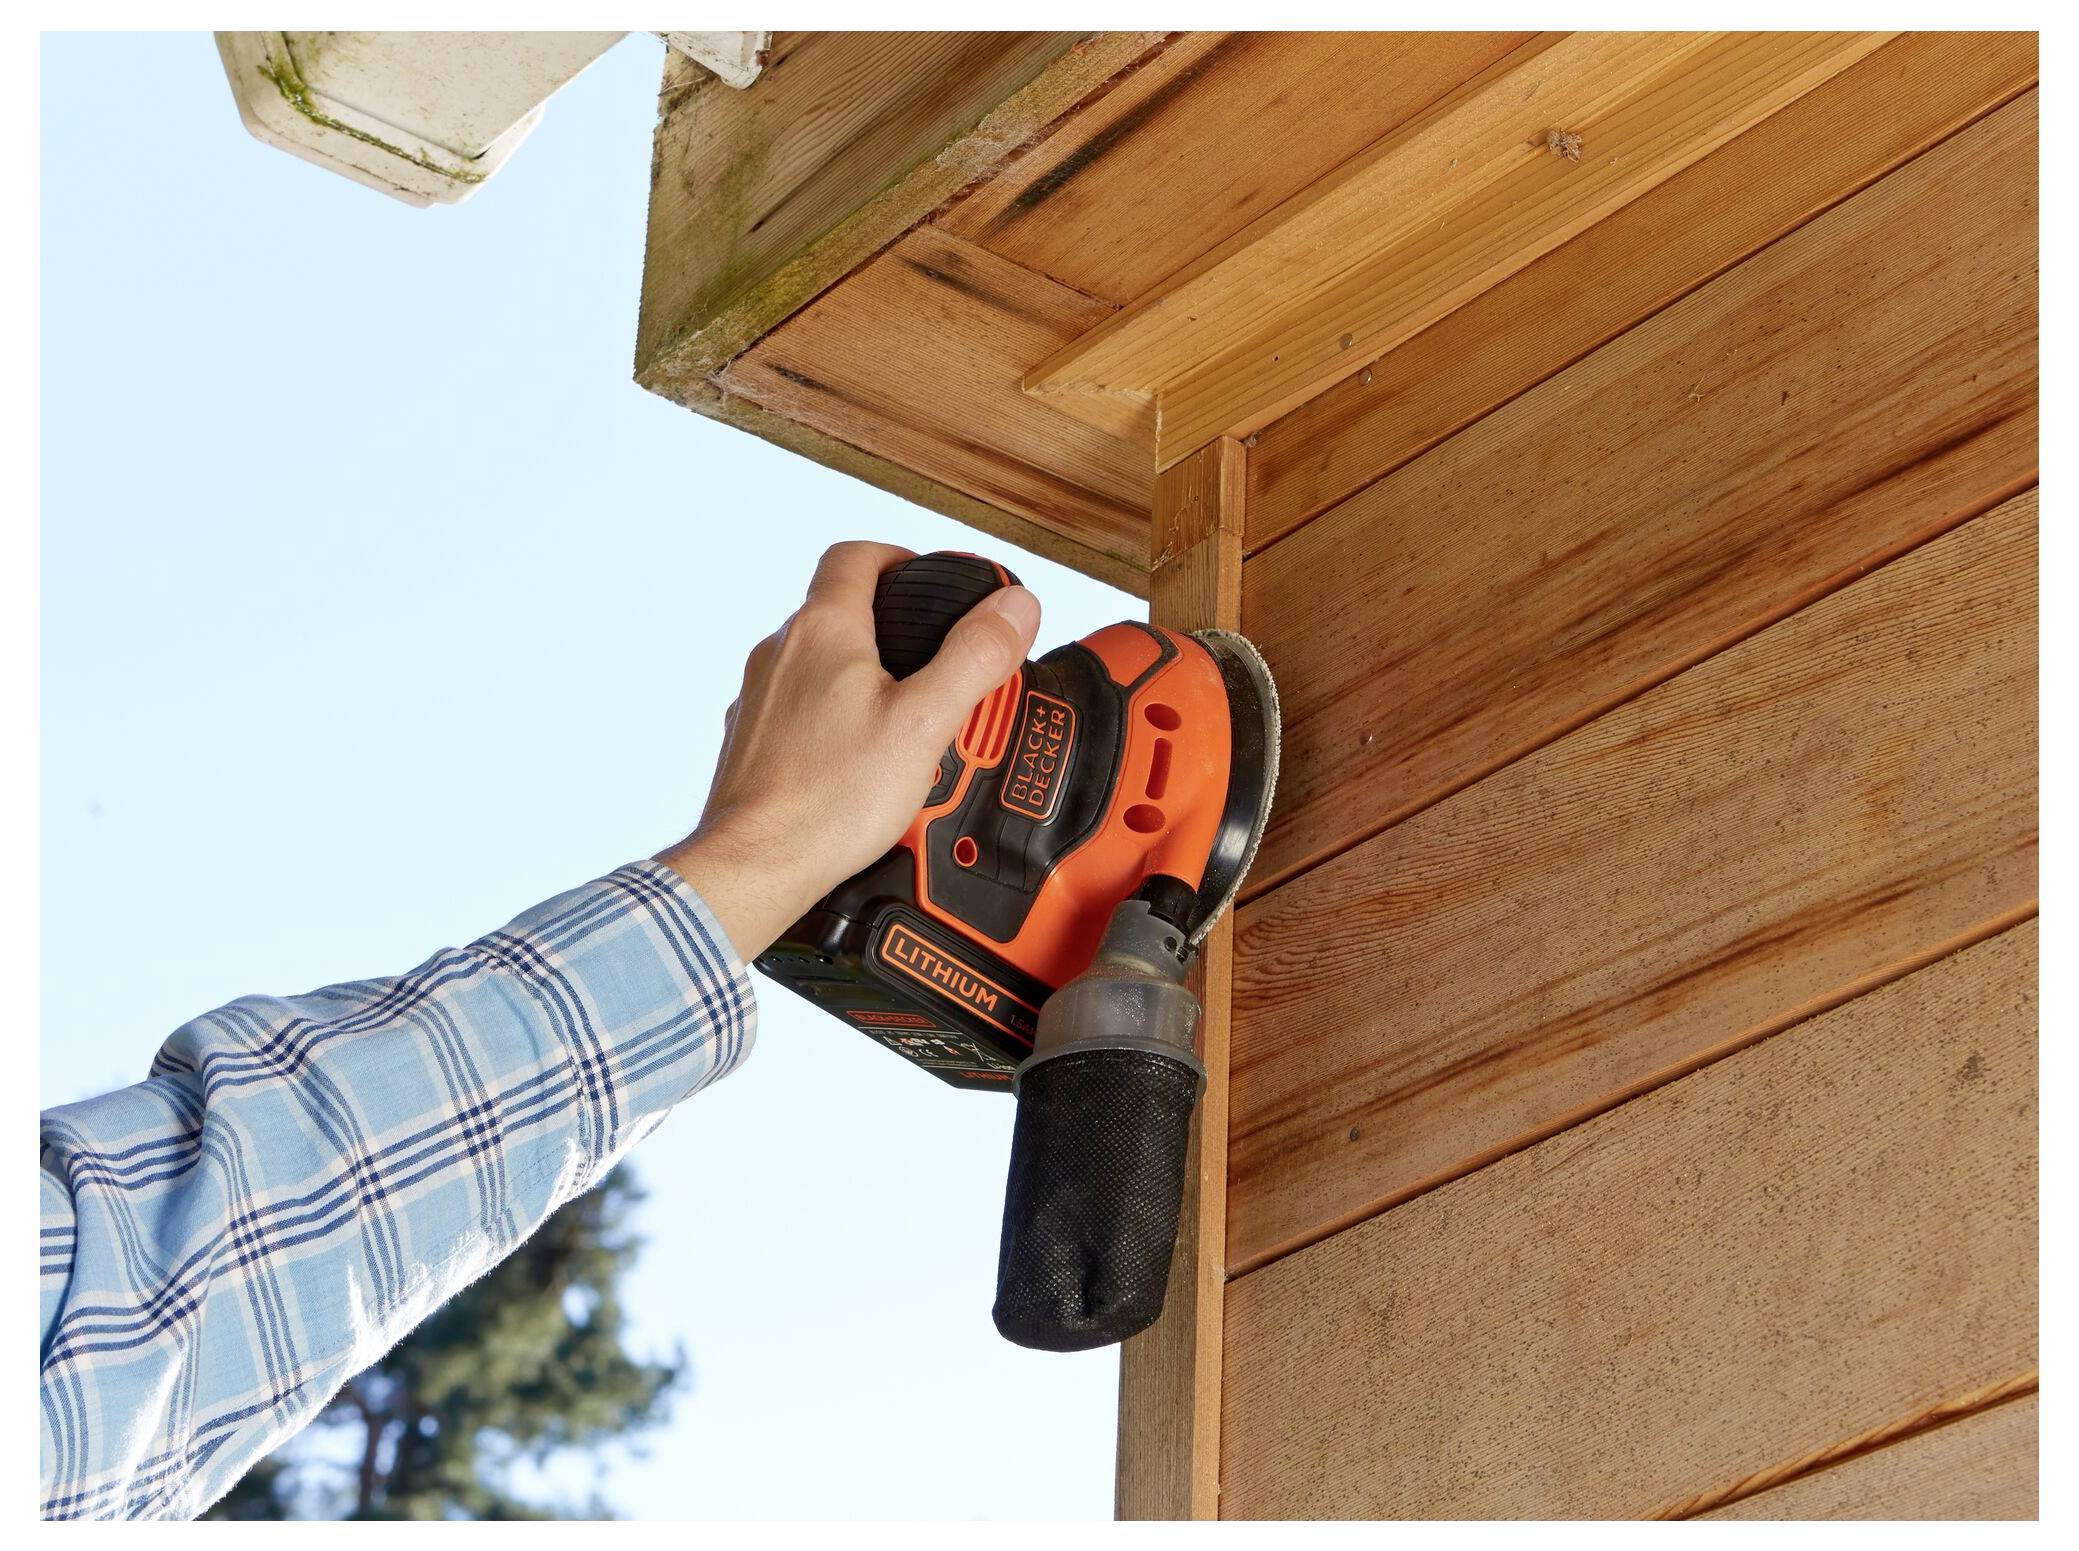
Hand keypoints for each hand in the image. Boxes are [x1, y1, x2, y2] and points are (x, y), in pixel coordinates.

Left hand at [658, 541, 1040, 959]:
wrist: (755, 866)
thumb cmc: (828, 800)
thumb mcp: (924, 723)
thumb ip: (973, 658)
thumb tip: (1014, 607)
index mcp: (821, 631)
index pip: (855, 557)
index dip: (897, 558)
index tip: (927, 580)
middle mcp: (779, 654)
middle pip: (839, 612)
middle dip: (892, 630)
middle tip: (936, 665)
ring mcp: (759, 699)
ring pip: (818, 666)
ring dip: (862, 679)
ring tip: (908, 723)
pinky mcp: (751, 743)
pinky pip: (800, 712)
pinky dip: (834, 720)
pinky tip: (862, 763)